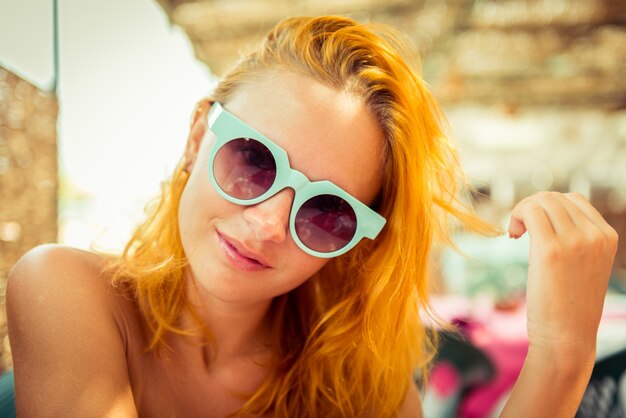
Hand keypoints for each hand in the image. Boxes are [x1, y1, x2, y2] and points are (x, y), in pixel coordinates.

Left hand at [508, 192, 617, 357]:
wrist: (567, 338)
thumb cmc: (568, 305)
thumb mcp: (583, 265)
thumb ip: (575, 239)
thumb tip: (544, 212)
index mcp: (607, 237)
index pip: (574, 200)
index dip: (547, 207)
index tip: (534, 228)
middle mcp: (595, 235)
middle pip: (554, 197)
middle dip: (531, 208)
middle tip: (520, 231)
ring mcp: (576, 241)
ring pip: (541, 201)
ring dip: (522, 211)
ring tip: (516, 233)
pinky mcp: (551, 250)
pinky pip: (530, 212)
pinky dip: (516, 215)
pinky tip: (513, 235)